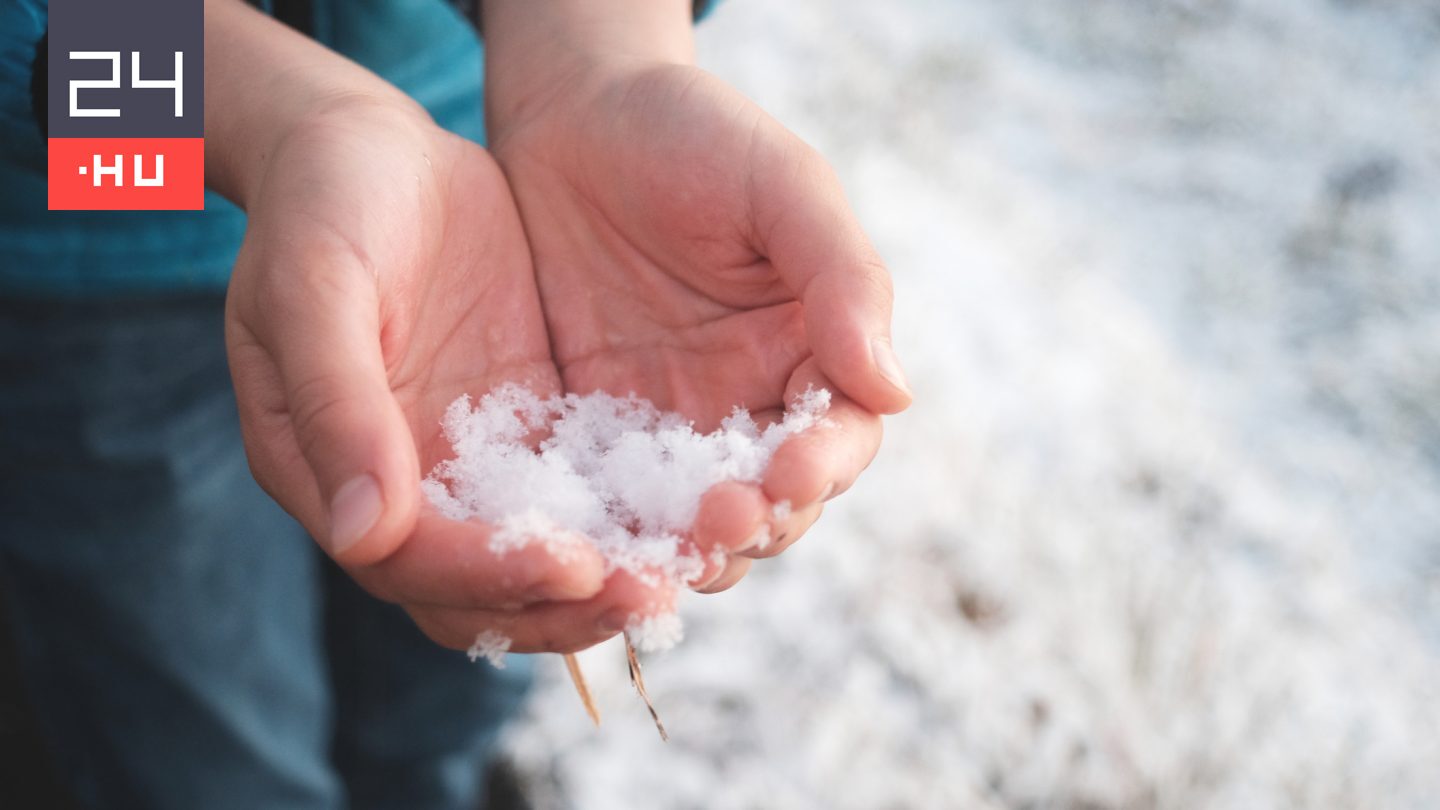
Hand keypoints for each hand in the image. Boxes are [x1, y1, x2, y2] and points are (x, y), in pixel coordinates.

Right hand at [208, 0, 659, 652]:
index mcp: (332, 471)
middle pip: (486, 590)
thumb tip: (365, 534)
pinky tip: (704, 504)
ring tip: (693, 564)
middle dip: (568, 603)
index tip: (573, 565)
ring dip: (613, 574)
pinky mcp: (532, 428)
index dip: (489, 574)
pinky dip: (637, 512)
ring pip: (545, 554)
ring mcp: (475, 463)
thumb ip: (337, 402)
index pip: (411, 562)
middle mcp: (407, 489)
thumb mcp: (314, 285)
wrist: (370, 151)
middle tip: (653, 592)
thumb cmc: (323, 204)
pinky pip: (588, 492)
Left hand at [484, 4, 912, 591]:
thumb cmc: (691, 132)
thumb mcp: (780, 184)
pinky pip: (613, 502)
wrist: (571, 113)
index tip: (793, 471)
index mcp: (812, 350)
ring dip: (691, 547)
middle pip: (776, 499)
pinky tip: (594, 542)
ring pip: (698, 521)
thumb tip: (895, 391)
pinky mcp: (595, 435)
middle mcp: (750, 403)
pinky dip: (613, 532)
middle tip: (721, 522)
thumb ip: (842, 277)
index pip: (842, 436)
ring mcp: (672, 427)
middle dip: (758, 522)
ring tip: (666, 554)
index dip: (824, 465)